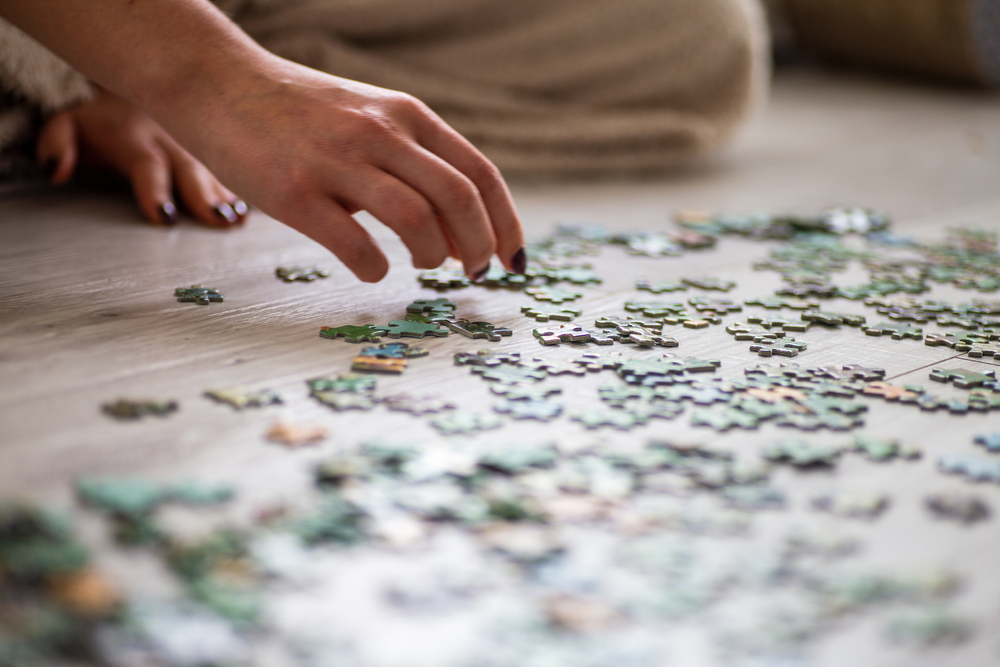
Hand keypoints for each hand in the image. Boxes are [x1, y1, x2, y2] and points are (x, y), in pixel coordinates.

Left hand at [37, 87, 247, 226]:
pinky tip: (249, 209)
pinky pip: (231, 166)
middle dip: (204, 196)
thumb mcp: (68, 124)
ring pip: (217, 168)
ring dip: (229, 195)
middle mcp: (172, 141)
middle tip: (219, 220)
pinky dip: (242, 186)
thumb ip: (56, 143)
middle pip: (191, 169)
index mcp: (136, 139)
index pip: (147, 166)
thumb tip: (57, 171)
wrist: (140, 81)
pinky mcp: (214, 147)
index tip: (165, 218)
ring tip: (239, 218)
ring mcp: (197, 144)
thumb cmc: (104, 121)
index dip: (155, 192)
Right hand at [159, 61, 525, 282]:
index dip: (506, 223)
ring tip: (424, 264)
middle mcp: (380, 133)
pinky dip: (374, 268)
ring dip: (432, 255)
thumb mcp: (371, 121)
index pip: (479, 173)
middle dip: (479, 247)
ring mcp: (337, 161)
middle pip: (458, 199)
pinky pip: (355, 245)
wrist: (220, 84)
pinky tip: (371, 268)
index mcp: (407, 115)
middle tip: (474, 273)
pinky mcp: (295, 192)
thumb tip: (461, 235)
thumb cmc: (302, 114)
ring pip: (416, 220)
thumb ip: (415, 166)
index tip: (512, 259)